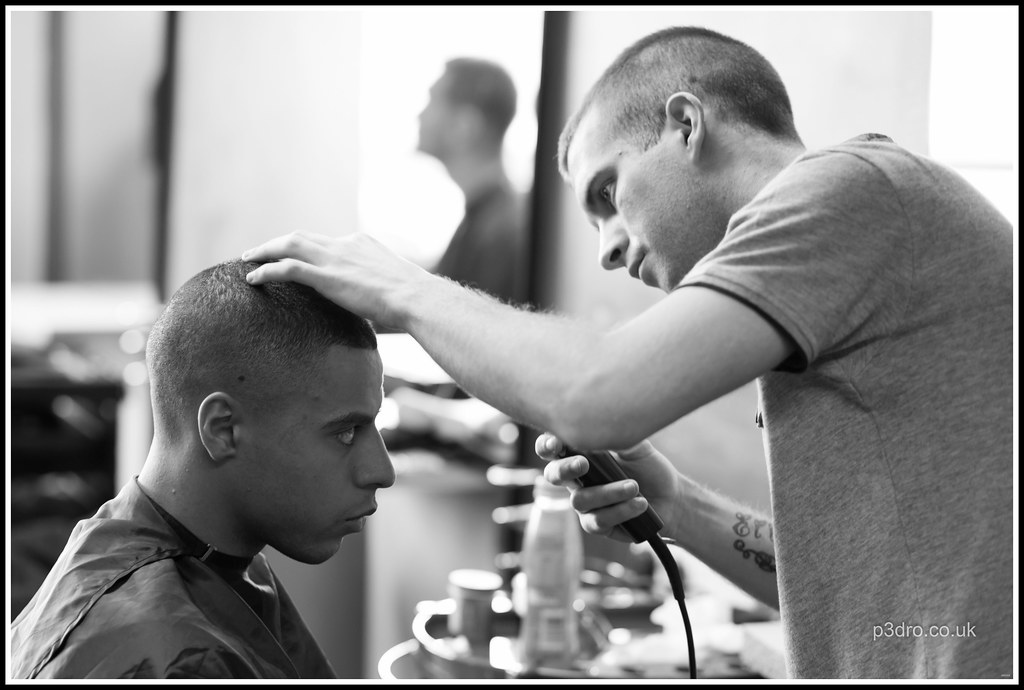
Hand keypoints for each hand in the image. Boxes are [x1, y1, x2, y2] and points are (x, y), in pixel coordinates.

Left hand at [242, 231, 436, 329]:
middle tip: (259, 252)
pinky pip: (287, 268)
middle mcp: (345, 244)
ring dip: (265, 250)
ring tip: (248, 260)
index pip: (326, 242)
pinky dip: (266, 271)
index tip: (295, 256)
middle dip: (278, 243)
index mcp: (362, 244)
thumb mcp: (392, 289)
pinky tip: (252, 279)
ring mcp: (334, 258)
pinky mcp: (327, 276)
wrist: (417, 298)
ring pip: (289, 245)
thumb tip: (379, 315)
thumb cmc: (413, 301)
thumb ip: (377, 294)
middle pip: (302, 237)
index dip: (306, 248)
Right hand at [536, 432, 680, 542]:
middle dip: (564, 469)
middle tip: (583, 464)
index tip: (556, 443)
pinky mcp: (597, 524)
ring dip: (608, 492)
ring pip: (580, 499)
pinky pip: (598, 521)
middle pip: (553, 475)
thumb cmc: (648, 467)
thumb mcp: (636, 446)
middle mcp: (576, 480)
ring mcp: (585, 504)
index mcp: (579, 455)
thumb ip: (616, 434)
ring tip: (634, 487)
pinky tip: (640, 504)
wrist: (671, 497)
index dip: (547, 445)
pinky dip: (621, 510)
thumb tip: (599, 422)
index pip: (553, 448)